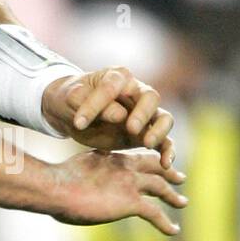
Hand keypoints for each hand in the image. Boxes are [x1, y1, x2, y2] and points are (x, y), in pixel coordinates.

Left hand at [42, 66, 175, 168]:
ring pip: (164, 118)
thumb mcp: (71, 100)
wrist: (72, 115)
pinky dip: (168, 152)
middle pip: (151, 97)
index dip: (97, 105)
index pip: (112, 87)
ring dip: (159, 131)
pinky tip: (165, 164)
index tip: (78, 123)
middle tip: (131, 128)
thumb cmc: (71, 100)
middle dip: (143, 113)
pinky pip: (165, 142)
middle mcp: (136, 91)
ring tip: (146, 143)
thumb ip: (90, 104)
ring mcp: (144, 114)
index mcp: (115, 76)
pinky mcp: (146, 134)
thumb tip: (120, 115)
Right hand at [49, 148, 186, 235]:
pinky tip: (173, 230)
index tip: (154, 165)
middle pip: (154, 166)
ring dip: (173, 196)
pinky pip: (155, 213)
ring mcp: (129, 183)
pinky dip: (166, 223)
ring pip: (160, 188)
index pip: (133, 157)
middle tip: (180, 178)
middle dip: (168, 172)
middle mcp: (123, 166)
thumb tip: (81, 184)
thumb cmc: (56, 182)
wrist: (55, 187)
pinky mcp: (131, 202)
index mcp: (108, 157)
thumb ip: (87, 175)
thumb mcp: (75, 170)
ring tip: (182, 202)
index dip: (147, 161)